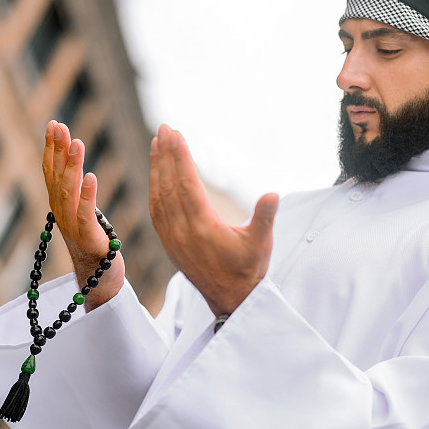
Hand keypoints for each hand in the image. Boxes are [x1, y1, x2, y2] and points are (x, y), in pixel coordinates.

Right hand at [43, 121, 124, 309]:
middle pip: (55, 177)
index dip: (51, 148)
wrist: (100, 280)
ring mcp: (72, 227)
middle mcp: (61, 215)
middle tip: (60, 125)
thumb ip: (76, 190)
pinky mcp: (88, 239)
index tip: (54, 123)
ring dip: (71, 166)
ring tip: (77, 142)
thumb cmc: (94, 243)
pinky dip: (87, 195)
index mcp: (60, 206)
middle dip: (57, 150)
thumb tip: (74, 162)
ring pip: (68, 192)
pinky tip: (91, 177)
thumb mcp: (82, 211)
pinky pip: (85, 215)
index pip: (51, 172)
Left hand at [149, 125, 278, 315]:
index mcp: (204, 227)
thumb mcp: (261, 243)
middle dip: (166, 154)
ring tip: (157, 144)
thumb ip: (266, 217)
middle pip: (168, 185)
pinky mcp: (168, 242)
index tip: (175, 134)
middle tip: (164, 128)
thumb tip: (273, 194)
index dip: (180, 157)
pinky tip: (157, 174)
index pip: (187, 184)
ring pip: (158, 196)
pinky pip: (156, 210)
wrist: (231, 299)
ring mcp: (172, 237)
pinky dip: (155, 187)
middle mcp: (183, 231)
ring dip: (157, 168)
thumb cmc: (249, 269)